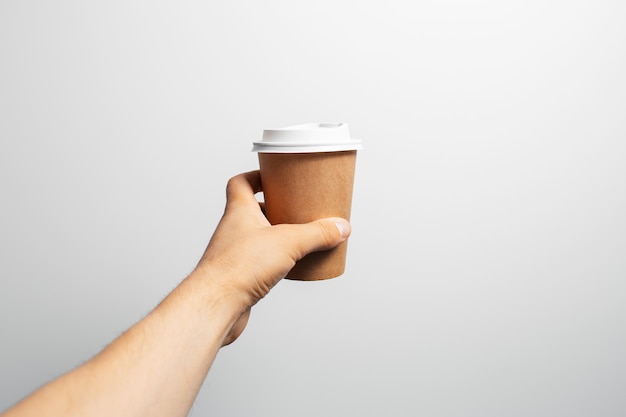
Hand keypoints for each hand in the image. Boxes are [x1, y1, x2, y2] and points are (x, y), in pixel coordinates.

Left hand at [196, 170, 350, 344]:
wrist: (215, 304)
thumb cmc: (237, 267)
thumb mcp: (288, 242)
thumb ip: (317, 233)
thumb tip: (340, 227)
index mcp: (239, 211)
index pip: (240, 183)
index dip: (256, 176)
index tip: (275, 176)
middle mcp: (233, 230)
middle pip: (253, 210)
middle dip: (276, 208)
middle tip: (297, 208)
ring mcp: (234, 253)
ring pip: (258, 237)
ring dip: (277, 236)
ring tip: (301, 238)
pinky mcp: (239, 276)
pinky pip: (260, 261)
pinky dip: (276, 261)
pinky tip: (292, 266)